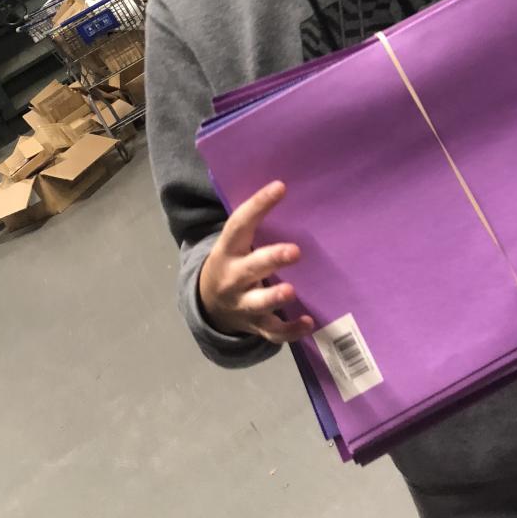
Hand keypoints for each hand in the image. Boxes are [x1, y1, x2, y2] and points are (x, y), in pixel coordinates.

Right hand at [199, 180, 313, 344]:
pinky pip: (272, 331)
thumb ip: (253, 223)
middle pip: (251, 268)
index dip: (259, 205)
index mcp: (228, 250)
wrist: (208, 305)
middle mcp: (233, 277)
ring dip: (274, 297)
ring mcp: (243, 304)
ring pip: (258, 303)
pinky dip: (289, 330)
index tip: (280, 187)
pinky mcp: (255, 326)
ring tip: (291, 291)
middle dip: (272, 259)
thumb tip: (285, 186)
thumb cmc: (233, 261)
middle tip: (295, 251)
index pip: (240, 224)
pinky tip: (308, 322)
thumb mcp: (234, 243)